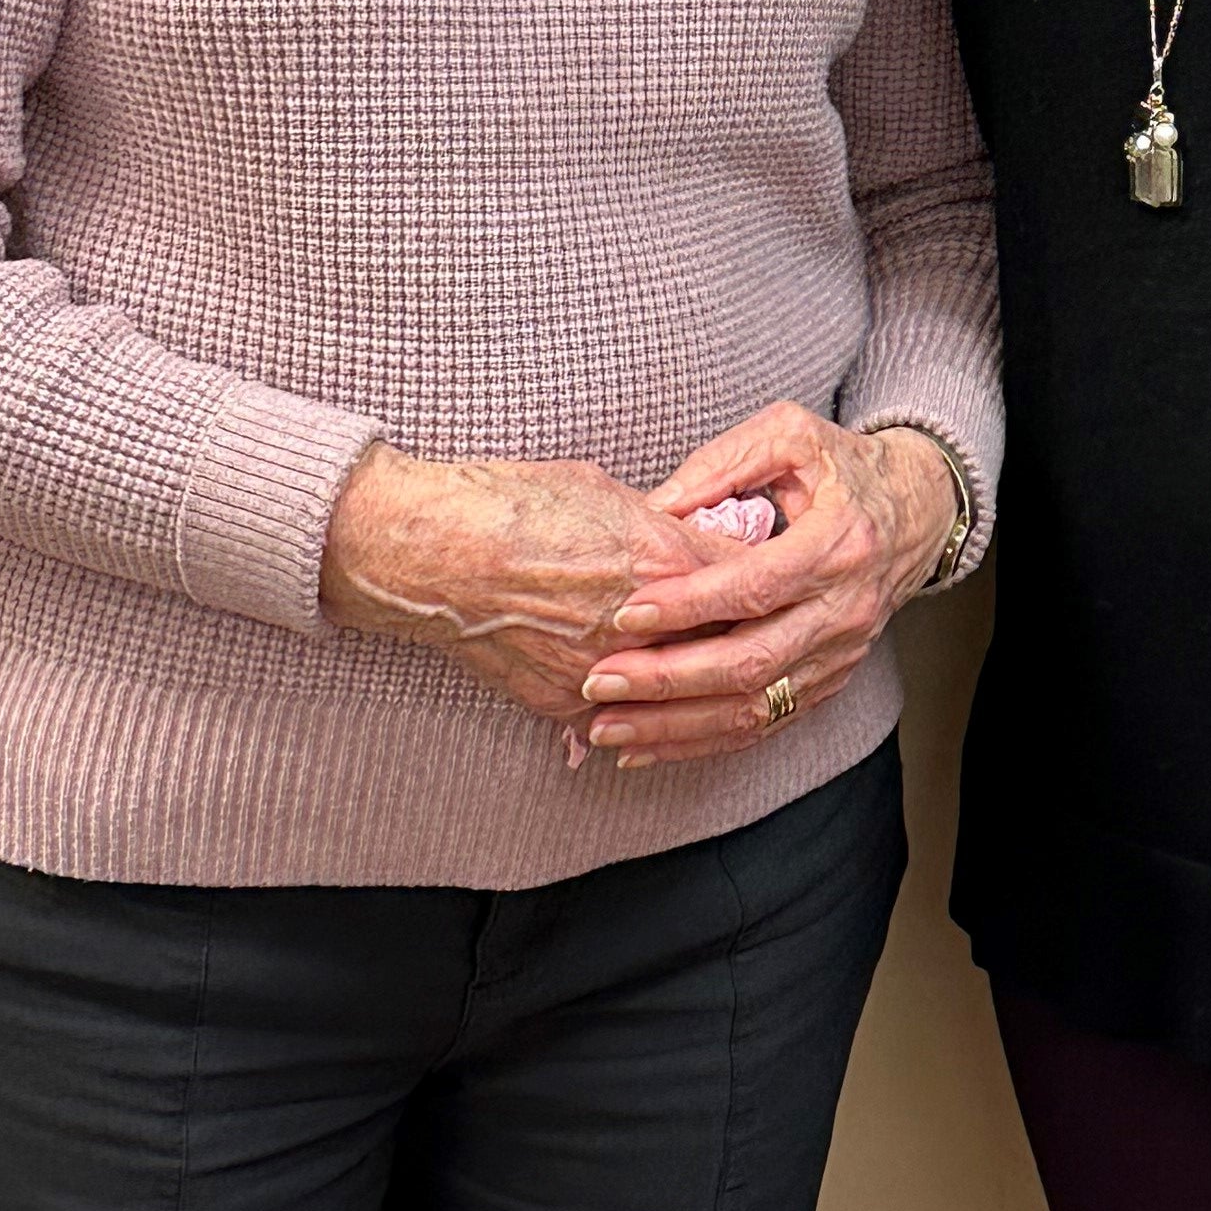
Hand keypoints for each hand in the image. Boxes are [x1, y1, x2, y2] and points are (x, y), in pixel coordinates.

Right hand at [316, 444, 742, 730]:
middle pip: (728, 647)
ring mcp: (604, 672)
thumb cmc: (509, 504)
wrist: (430, 553)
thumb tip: (688, 537)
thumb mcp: (601, 491)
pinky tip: (646, 705)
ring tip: (714, 677)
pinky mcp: (565, 704)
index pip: (749, 582)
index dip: (769, 581)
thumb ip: (659, 525)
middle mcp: (643, 625)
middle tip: (764, 635)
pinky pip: (619, 718)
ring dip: (698, 687)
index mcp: (663, 560)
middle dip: (747, 640)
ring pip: (678, 696)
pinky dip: (636, 711)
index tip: (780, 582)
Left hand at [572, 407, 962, 769]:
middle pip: (750, 661)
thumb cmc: (844, 467)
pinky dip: (704, 742)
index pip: (756, 587)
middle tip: (599, 682)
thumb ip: (722, 464)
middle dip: (668, 679)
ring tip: (608, 727)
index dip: (689, 605)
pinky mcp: (832, 680)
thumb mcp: (790, 435)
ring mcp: (841, 653)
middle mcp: (844, 609)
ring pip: (754, 707)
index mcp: (838, 543)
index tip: (627, 612)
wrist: (918, 511)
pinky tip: (650, 745)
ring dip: (676, 725)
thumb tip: (654, 509)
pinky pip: (764, 723)